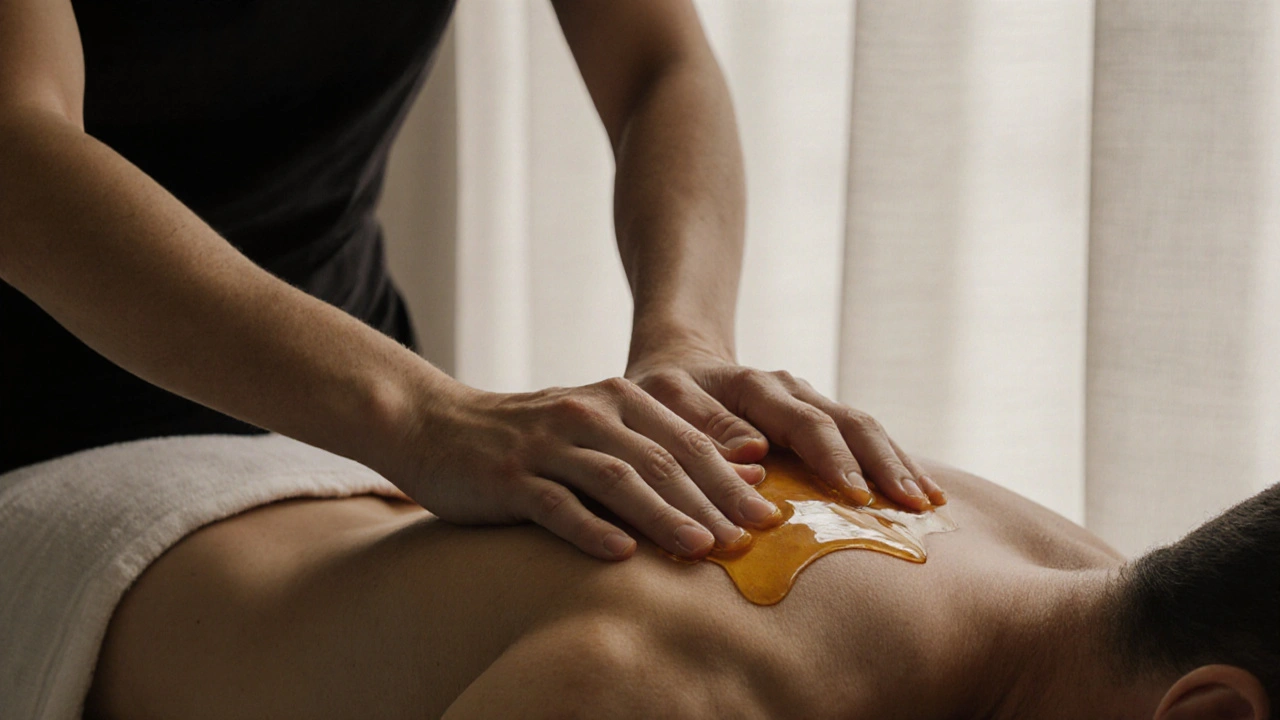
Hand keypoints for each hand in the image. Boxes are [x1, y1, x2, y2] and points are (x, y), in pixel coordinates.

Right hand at [393, 377, 781, 560]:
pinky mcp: (509, 477)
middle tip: (751, 538)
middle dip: (712, 499)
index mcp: (617, 398)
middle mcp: (586, 413)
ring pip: (616, 479)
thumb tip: (747, 471)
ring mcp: (546, 444)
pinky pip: (556, 505)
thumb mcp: (599, 429)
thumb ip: (664, 445)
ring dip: (663, 515)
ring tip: (701, 548)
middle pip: (661, 458)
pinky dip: (591, 529)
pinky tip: (621, 556)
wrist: (436, 425)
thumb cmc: (531, 438)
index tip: (770, 516)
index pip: (686, 439)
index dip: (731, 477)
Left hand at [625, 346, 945, 510]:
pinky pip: (864, 440)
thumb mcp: (666, 402)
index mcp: (757, 386)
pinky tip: (920, 495)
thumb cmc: (663, 395)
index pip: (806, 422)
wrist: (678, 368)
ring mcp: (811, 403)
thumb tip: (754, 456)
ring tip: (931, 505)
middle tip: (915, 506)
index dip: (834, 459)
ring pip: (867, 429)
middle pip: (852, 423)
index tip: (857, 497)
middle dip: (886, 464)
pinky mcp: (820, 420)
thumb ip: (705, 427)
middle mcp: (792, 390)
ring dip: (900, 465)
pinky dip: (893, 464)